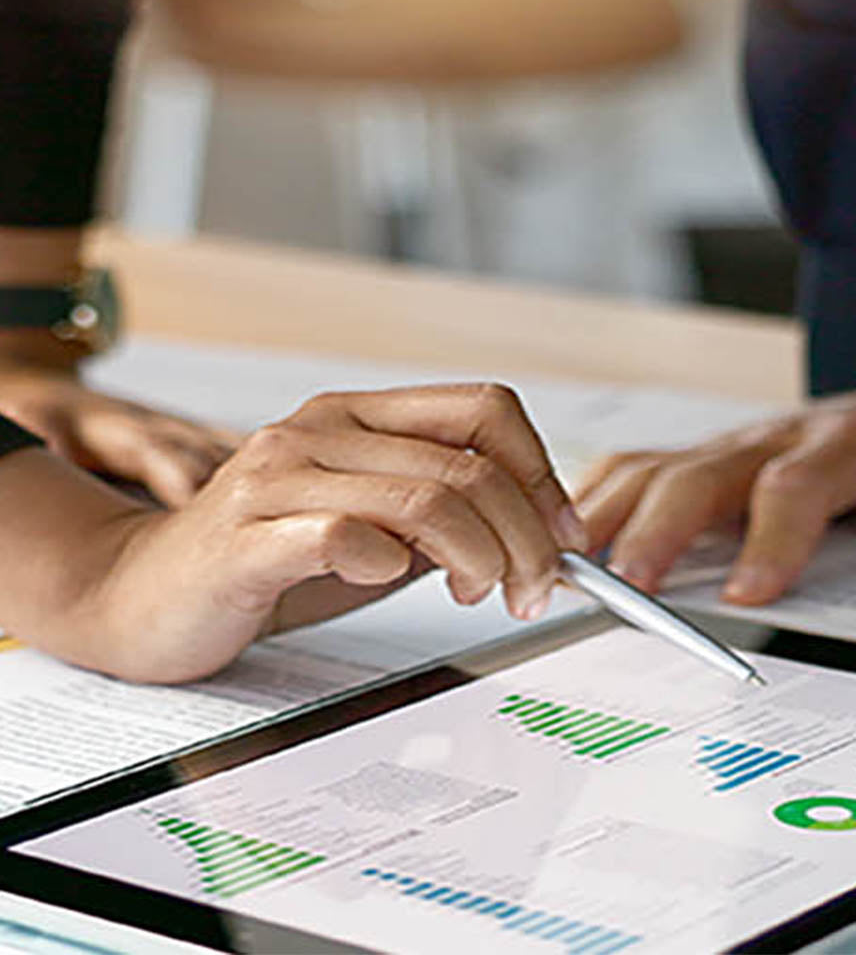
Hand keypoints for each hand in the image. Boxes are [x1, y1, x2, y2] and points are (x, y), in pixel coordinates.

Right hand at [2, 384, 586, 681]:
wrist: (143, 595)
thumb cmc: (267, 562)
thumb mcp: (374, 528)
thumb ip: (442, 518)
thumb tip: (540, 535)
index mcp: (358, 415)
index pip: (483, 408)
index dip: (541, 470)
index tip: (564, 532)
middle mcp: (320, 429)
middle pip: (467, 464)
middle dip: (527, 535)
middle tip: (536, 587)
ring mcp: (278, 477)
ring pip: (423, 497)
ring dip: (480, 557)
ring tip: (483, 594)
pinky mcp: (245, 536)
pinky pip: (342, 536)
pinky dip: (389, 564)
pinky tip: (390, 580)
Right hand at [575, 388, 855, 604]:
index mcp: (854, 437)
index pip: (798, 483)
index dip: (769, 538)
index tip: (745, 596)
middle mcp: (783, 436)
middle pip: (702, 473)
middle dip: (659, 529)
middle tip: (629, 587)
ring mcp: (742, 444)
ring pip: (659, 466)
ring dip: (612, 513)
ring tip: (574, 563)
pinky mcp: (718, 457)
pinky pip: (648, 465)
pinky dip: (604, 495)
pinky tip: (579, 532)